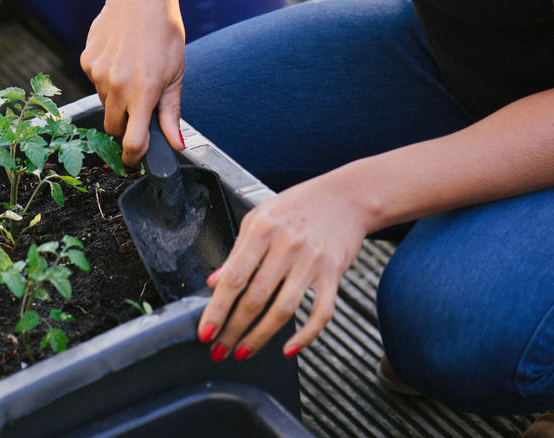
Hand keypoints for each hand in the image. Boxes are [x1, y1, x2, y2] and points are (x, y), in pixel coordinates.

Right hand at [81, 0, 185, 165]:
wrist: (140, 0)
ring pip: (104, 104)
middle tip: (138, 108)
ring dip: (116, 99)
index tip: (134, 158)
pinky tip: (119, 61)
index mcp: (143, 93)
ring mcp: (98, 74)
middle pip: (113, 127)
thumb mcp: (175, 76)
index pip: (132, 141)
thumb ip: (171, 114)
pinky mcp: (87, 62)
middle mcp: (117, 86)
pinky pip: (94, 83)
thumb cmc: (163, 34)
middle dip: (124, 125)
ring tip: (132, 74)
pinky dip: (106, 79)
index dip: (133, 156)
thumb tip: (177, 144)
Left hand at [197, 175, 369, 360]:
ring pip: (283, 310)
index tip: (206, 331)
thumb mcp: (259, 217)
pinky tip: (289, 348)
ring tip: (243, 351)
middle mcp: (287, 246)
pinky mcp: (333, 274)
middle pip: (255, 298)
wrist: (347, 196)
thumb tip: (214, 281)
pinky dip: (306, 335)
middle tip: (219, 350)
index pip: (234, 277)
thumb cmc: (299, 205)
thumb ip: (237, 250)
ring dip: (260, 337)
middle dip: (233, 330)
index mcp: (262, 231)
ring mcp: (312, 262)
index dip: (218, 309)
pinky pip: (321, 312)